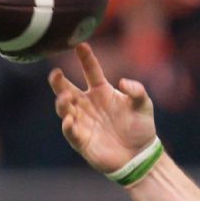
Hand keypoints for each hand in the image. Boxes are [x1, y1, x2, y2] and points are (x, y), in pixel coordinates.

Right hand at [49, 43, 157, 173]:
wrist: (140, 155)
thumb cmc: (140, 127)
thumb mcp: (144, 105)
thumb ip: (137, 90)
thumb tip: (122, 82)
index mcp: (102, 91)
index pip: (90, 70)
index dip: (85, 58)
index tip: (80, 45)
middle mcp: (87, 104)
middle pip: (67, 88)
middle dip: (58, 81)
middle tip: (56, 73)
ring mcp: (82, 121)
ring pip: (65, 109)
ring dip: (62, 103)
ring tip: (66, 97)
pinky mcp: (81, 139)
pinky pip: (70, 131)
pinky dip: (68, 125)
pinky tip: (69, 120)